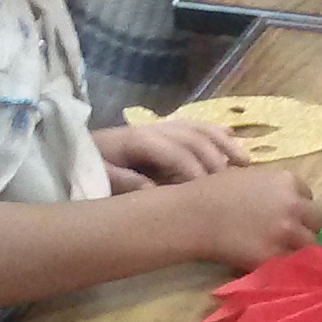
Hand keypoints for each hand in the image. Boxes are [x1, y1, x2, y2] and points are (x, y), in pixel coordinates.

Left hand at [96, 117, 243, 189]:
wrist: (76, 154)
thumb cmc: (88, 170)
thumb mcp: (99, 178)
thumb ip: (126, 183)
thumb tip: (154, 191)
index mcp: (137, 139)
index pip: (175, 152)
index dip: (193, 172)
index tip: (208, 194)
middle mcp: (154, 128)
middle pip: (193, 138)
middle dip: (214, 160)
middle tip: (233, 184)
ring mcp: (160, 126)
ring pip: (198, 128)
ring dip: (223, 144)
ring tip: (245, 162)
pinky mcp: (163, 130)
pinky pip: (194, 126)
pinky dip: (216, 132)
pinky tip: (234, 139)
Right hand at [182, 164, 321, 268]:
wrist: (193, 215)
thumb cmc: (212, 191)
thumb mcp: (249, 177)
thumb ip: (273, 189)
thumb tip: (286, 201)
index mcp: (287, 180)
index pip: (308, 196)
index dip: (298, 206)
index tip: (286, 214)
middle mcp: (293, 204)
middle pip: (317, 220)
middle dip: (305, 227)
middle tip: (289, 235)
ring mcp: (286, 231)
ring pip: (310, 244)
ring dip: (298, 248)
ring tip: (281, 250)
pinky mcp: (274, 255)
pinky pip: (292, 263)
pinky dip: (285, 264)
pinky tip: (272, 262)